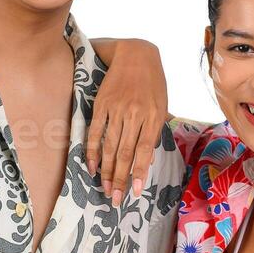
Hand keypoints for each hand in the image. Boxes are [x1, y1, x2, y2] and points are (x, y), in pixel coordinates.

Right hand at [86, 39, 167, 206]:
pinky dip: (92, 150)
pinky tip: (91, 166)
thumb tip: (146, 159)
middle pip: (124, 153)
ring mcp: (117, 109)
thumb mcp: (162, 105)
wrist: (135, 54)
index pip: (144, 150)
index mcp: (153, 116)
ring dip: (106, 170)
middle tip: (114, 199)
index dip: (138, 172)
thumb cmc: (153, 83)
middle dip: (119, 178)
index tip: (134, 192)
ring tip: (105, 188)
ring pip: (109, 146)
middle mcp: (134, 114)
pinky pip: (95, 132)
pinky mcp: (102, 105)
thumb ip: (154, 130)